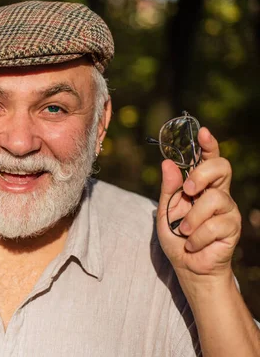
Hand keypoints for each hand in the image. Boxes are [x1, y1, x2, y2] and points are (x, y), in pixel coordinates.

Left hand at [157, 127, 241, 281]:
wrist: (188, 266)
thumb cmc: (177, 236)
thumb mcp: (166, 210)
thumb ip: (169, 188)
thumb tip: (167, 163)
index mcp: (201, 185)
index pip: (209, 159)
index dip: (208, 144)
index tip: (202, 132)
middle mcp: (218, 193)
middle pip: (221, 167)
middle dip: (202, 175)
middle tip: (187, 191)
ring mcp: (227, 210)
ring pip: (214, 199)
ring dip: (192, 218)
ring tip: (184, 231)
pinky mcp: (232, 228)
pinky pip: (214, 225)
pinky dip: (197, 237)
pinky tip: (193, 244)